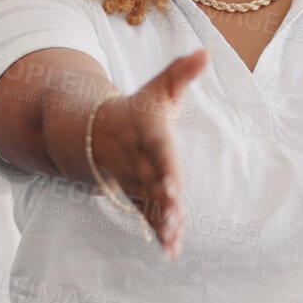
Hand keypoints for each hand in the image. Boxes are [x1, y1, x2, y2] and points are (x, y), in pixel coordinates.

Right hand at [88, 50, 208, 256]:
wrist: (95, 132)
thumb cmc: (138, 110)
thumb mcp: (158, 88)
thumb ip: (182, 73)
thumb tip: (206, 52)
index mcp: (147, 134)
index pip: (159, 150)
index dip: (165, 166)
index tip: (174, 182)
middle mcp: (139, 161)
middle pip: (151, 181)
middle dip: (161, 198)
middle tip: (174, 212)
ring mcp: (135, 181)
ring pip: (148, 203)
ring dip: (160, 221)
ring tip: (173, 238)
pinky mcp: (138, 196)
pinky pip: (147, 216)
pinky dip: (158, 233)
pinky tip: (171, 251)